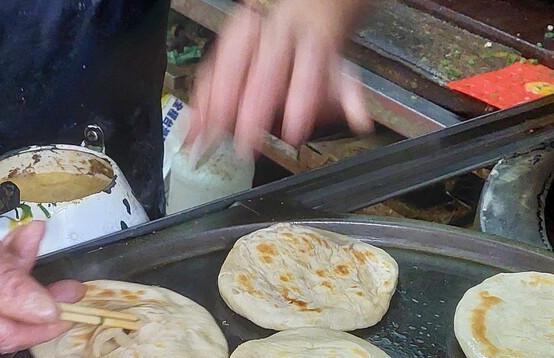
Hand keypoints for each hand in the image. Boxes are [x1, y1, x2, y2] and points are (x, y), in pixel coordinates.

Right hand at [0, 169, 84, 352]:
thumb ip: (8, 281)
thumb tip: (47, 315)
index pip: (10, 335)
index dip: (48, 323)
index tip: (78, 305)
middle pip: (2, 325)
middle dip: (36, 298)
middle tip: (73, 280)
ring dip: (16, 274)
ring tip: (31, 234)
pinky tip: (9, 240)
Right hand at [188, 0, 372, 156]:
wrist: (303, 13)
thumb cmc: (317, 52)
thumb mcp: (342, 71)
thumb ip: (349, 98)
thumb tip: (361, 123)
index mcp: (310, 42)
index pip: (306, 72)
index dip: (300, 104)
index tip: (294, 134)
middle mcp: (277, 37)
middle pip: (264, 73)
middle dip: (252, 111)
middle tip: (247, 145)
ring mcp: (249, 39)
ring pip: (230, 68)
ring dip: (217, 106)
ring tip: (209, 137)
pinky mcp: (226, 45)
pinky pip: (210, 71)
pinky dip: (200, 101)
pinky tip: (194, 126)